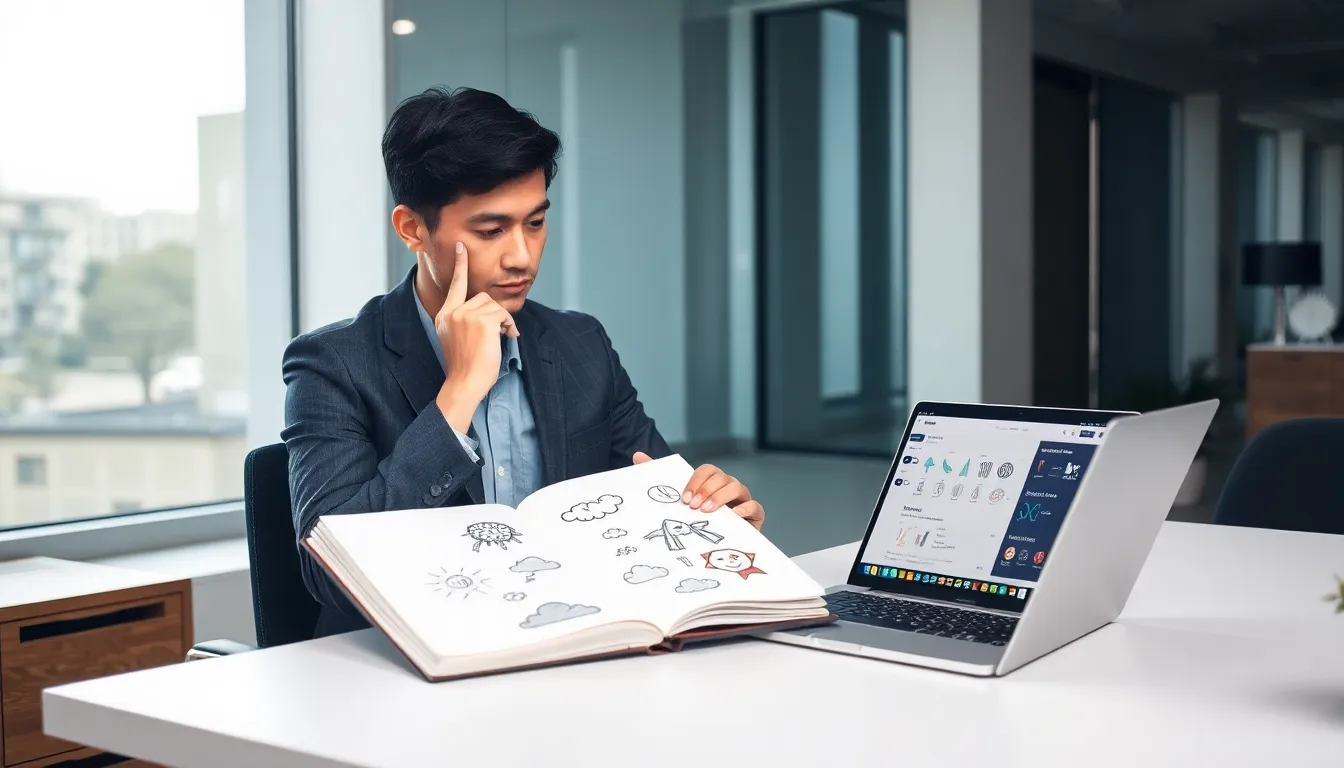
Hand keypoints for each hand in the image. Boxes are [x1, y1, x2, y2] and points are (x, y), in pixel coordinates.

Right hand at [435, 241, 518, 431]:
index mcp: (445, 315)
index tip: (461, 247)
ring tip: (502, 338)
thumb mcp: (458, 339)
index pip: (454, 285)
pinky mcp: (481, 320)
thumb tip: (490, 313)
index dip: (459, 265)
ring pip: (494, 306)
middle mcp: (453, 312)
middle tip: (502, 333)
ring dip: (503, 321)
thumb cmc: (466, 367)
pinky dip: (509, 326)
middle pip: (483, 298)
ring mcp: (465, 315)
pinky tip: (506, 338)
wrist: (464, 383)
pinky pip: (502, 314)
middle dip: (495, 314)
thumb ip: (466, 321)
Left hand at [634, 452, 763, 530]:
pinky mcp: (754, 517)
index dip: (696, 480)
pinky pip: (755, 507)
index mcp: (711, 484)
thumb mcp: (676, 502)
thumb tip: (637, 456)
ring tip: (707, 511)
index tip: (684, 498)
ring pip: (737, 487)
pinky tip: (735, 515)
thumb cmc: (696, 524)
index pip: (708, 470)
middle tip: (693, 506)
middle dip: (707, 489)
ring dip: (721, 497)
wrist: (715, 551)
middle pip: (722, 477)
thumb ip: (658, 477)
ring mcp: (742, 501)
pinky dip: (746, 508)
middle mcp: (727, 488)